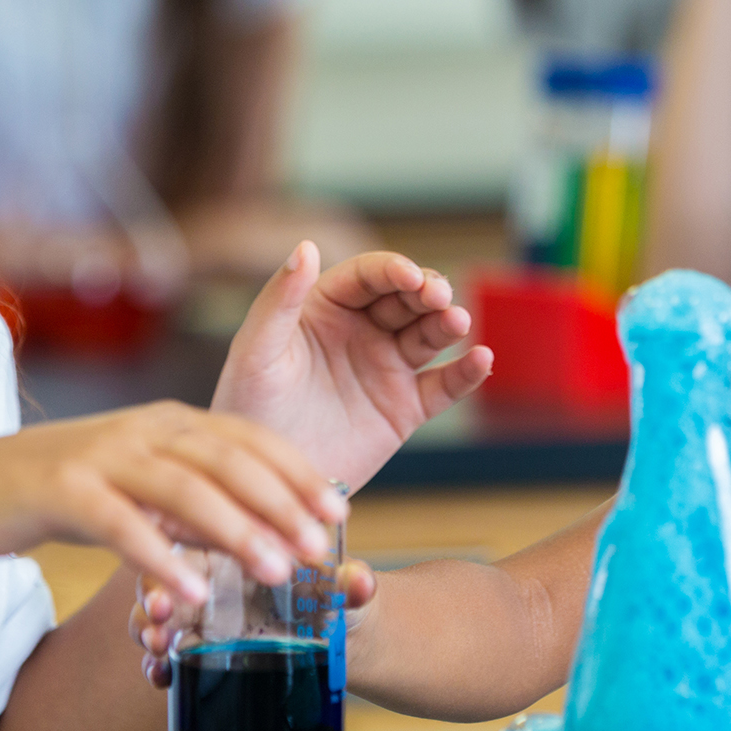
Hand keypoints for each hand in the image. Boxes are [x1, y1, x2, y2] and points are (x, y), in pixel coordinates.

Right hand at [0, 401, 347, 602]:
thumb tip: (262, 530)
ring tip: (275, 570)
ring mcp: (102, 456)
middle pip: (228, 460)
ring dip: (235, 529)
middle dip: (282, 503)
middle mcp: (144, 429)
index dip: (298, 473)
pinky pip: (120, 523)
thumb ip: (194, 499)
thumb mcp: (140, 483)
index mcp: (170, 422)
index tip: (340, 511)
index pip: (251, 439)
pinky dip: (157, 556)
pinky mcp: (61, 489)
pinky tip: (186, 591)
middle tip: (322, 547)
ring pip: (184, 488)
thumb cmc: (65, 487)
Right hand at [132, 558, 378, 688]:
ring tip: (156, 654)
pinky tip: (159, 678)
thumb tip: (361, 583)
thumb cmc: (336, 595)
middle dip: (153, 599)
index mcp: (237, 543)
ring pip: (159, 615)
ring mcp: (200, 612)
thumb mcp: (341, 587)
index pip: (196, 537)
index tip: (174, 580)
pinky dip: (158, 665)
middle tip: (158, 622)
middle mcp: (210, 575)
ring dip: (149, 631)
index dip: (179, 553)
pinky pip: (168, 654)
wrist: (344, 636)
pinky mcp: (201, 648)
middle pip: (166, 577)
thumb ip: (348, 584)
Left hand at [211, 243, 492, 486]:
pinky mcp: (404, 409)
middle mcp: (361, 332)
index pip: (368, 276)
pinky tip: (482, 360)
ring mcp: (387, 369)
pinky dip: (466, 373)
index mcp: (325, 308)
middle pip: (406, 299)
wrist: (266, 483)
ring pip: (429, 336)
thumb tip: (306, 246)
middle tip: (439, 296)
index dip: (393, 269)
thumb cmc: (248, 409)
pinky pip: (443, 386)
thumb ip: (280, 299)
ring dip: (449, 324)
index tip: (408, 276)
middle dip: (428, 291)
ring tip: (458, 322)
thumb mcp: (257, 351)